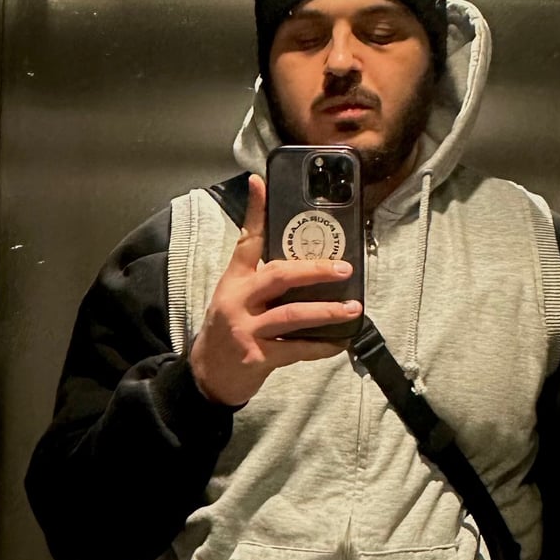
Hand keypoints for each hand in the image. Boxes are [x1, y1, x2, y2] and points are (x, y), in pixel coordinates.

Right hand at [189, 174, 361, 405]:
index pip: (246, 241)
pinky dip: (321, 346)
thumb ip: (259, 279)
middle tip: (344, 268)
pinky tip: (340, 342)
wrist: (207, 377)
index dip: (255, 212)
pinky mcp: (257, 357)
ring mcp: (246, 329)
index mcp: (234, 281)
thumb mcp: (234, 299)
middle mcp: (238, 301)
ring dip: (327, 311)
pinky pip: (296, 349)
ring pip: (292, 314)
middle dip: (315, 270)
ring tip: (353, 308)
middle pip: (278, 275)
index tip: (260, 183)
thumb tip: (301, 264)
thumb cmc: (228, 332)